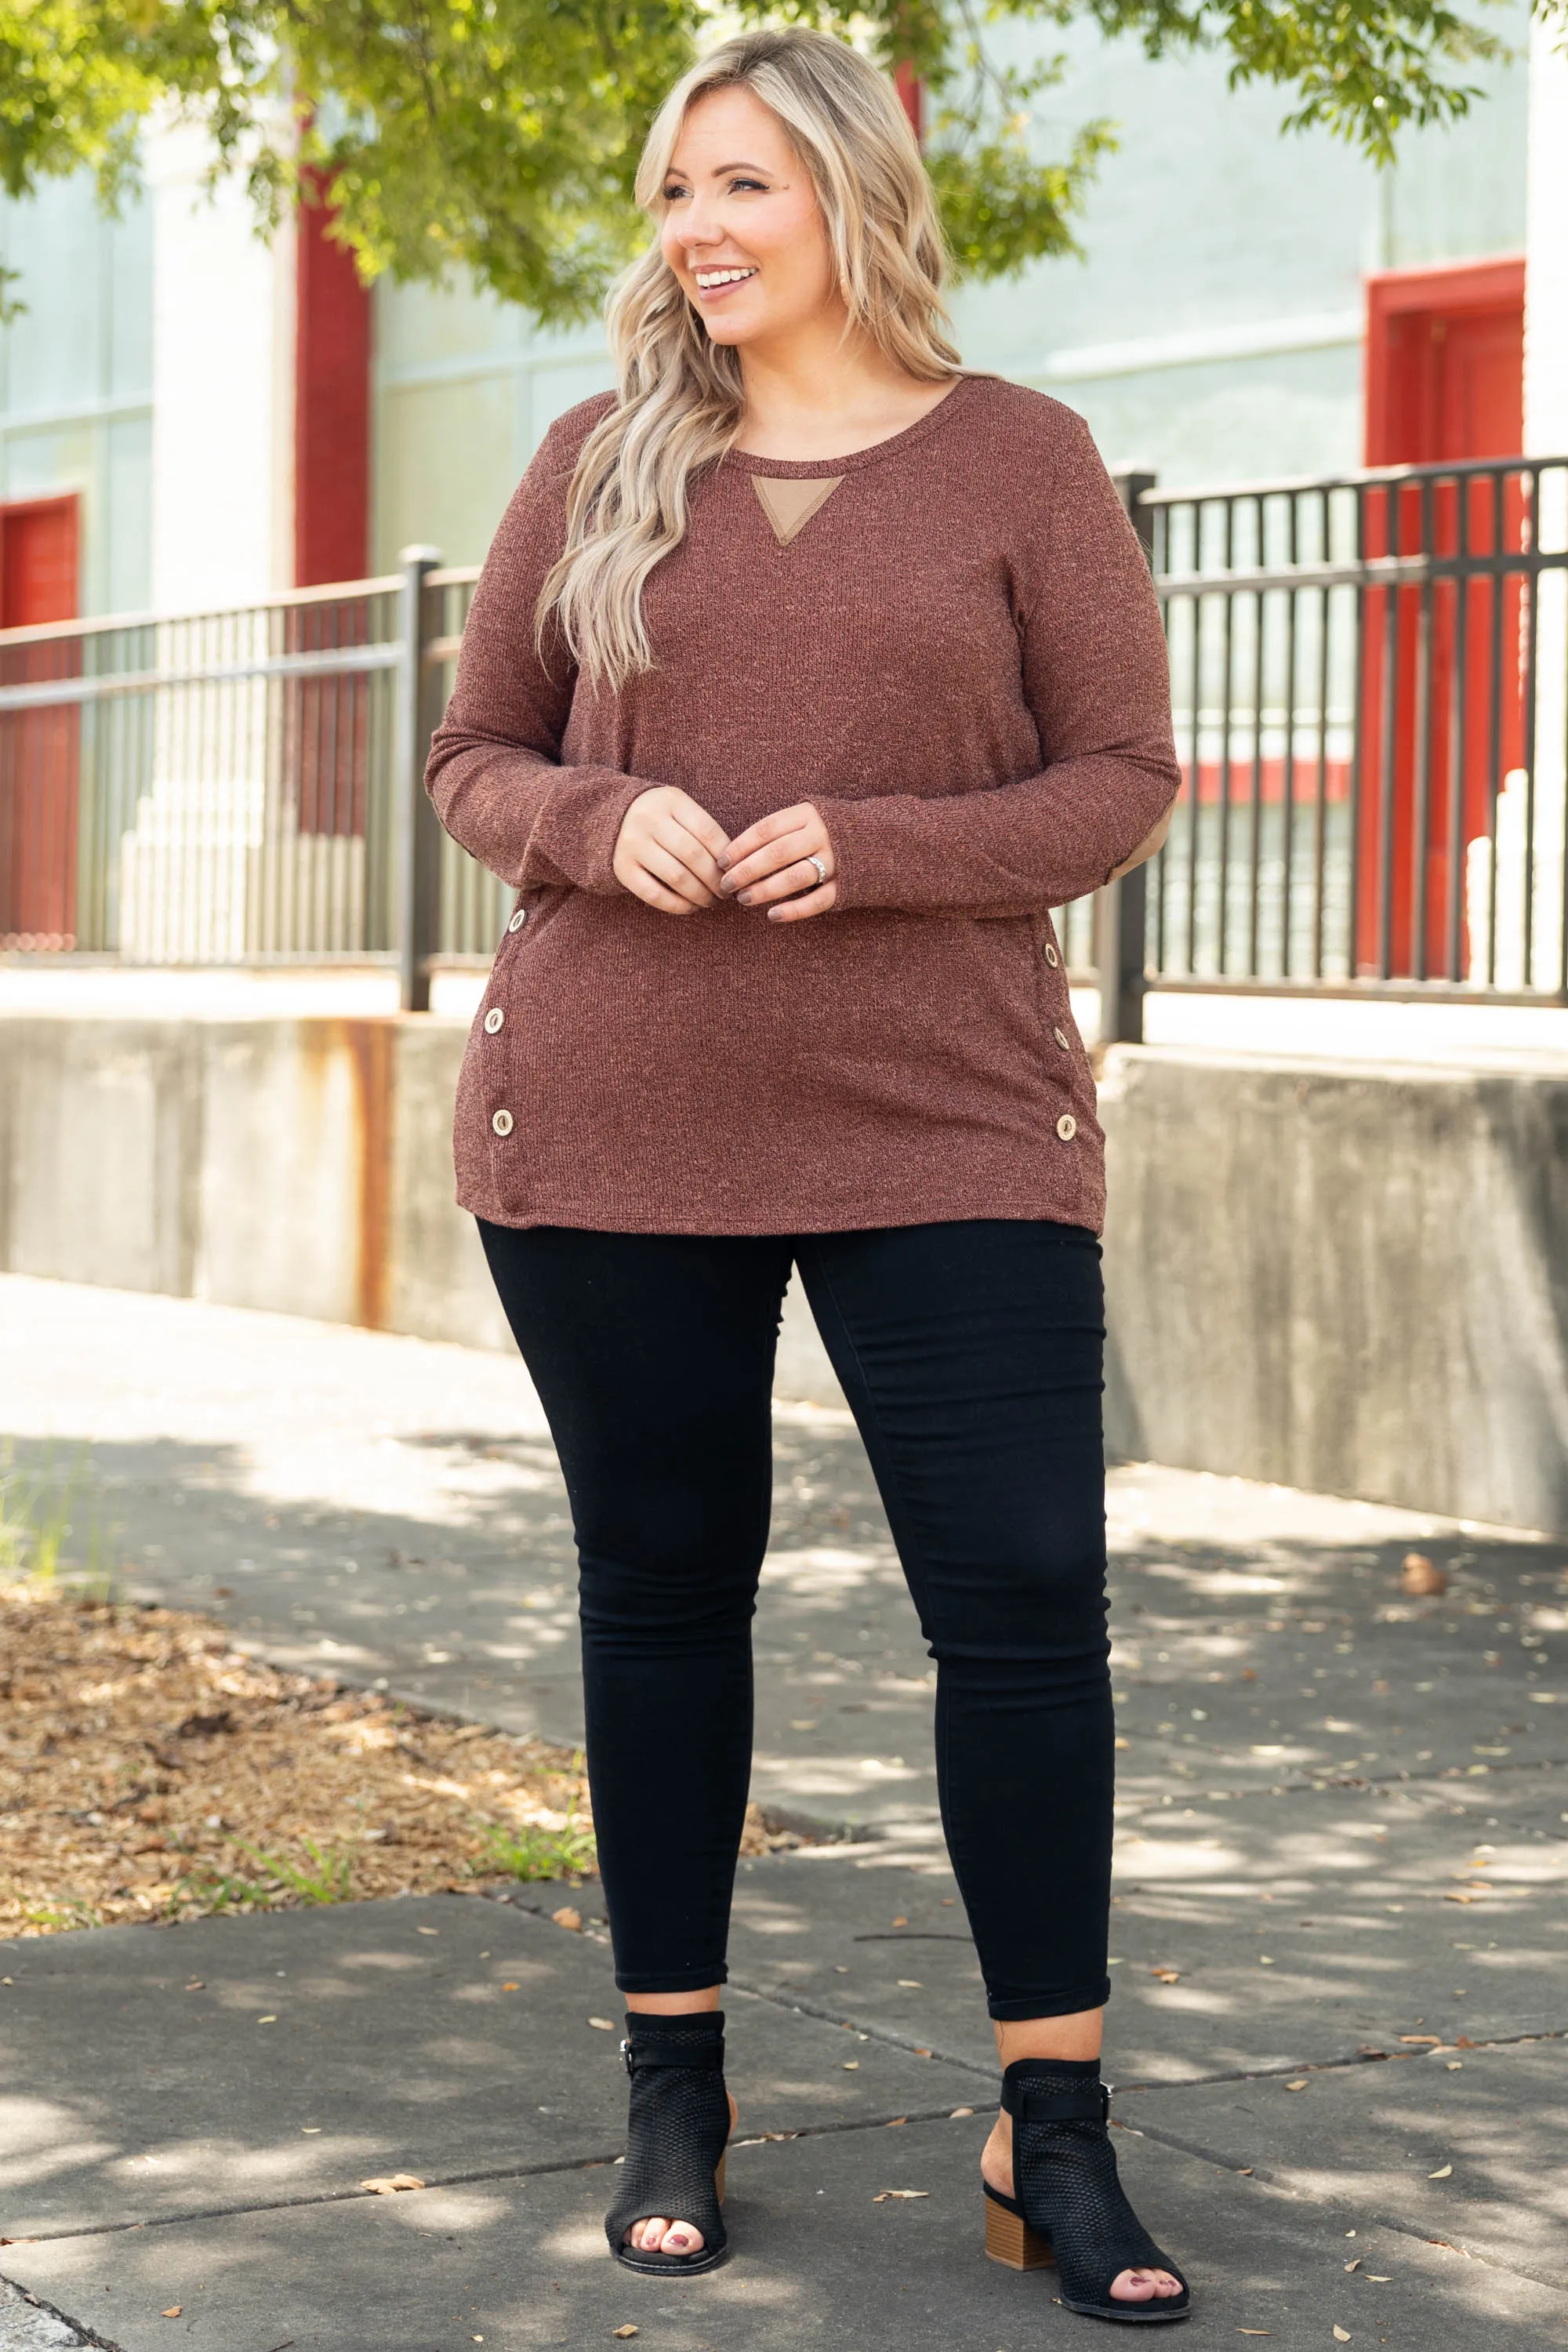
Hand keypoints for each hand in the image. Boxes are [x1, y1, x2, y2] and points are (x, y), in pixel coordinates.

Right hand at [613, 786, 729, 913]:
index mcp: (670, 801)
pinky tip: (690, 907)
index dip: (726, 856)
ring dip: (700, 895)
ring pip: (676, 877)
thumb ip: (702, 830)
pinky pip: (654, 894)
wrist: (612, 818)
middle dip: (715, 879)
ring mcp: (633, 844)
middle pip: (693, 856)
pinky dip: (677, 905)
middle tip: (725, 891)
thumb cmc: (660, 819)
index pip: (707, 831)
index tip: (735, 870)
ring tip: (710, 901)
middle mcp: (649, 820)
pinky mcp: (622, 868)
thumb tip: (732, 867)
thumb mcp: (679, 810)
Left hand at [719, 802, 836, 922]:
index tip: (722, 862)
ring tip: (744, 899)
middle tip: (726, 885)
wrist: (883, 840)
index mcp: (808, 815)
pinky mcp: (847, 885)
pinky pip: (817, 900)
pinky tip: (772, 915)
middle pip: (777, 853)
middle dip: (747, 870)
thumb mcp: (807, 819)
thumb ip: (778, 832)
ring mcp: (837, 860)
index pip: (766, 829)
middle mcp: (822, 835)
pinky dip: (794, 910)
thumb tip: (736, 856)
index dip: (741, 846)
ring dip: (766, 890)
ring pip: (795, 877)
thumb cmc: (830, 831)